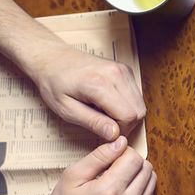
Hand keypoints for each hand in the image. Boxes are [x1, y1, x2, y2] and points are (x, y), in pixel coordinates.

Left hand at [28, 42, 145, 139]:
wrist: (53, 59)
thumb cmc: (54, 84)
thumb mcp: (66, 109)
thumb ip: (92, 122)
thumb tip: (114, 135)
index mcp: (99, 84)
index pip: (128, 116)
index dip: (120, 130)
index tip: (105, 131)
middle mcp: (115, 73)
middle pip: (138, 111)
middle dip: (126, 124)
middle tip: (104, 124)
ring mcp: (123, 70)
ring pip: (140, 104)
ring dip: (127, 114)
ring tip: (104, 111)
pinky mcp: (126, 69)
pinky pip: (136, 95)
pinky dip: (126, 104)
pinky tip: (108, 102)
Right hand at [40, 137, 154, 194]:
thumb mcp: (73, 175)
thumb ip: (99, 156)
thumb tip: (120, 142)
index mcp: (109, 190)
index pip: (134, 158)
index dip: (123, 151)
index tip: (111, 156)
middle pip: (146, 167)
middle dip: (132, 161)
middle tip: (113, 166)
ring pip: (151, 179)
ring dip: (138, 173)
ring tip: (118, 177)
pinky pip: (149, 193)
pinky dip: (139, 186)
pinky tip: (122, 188)